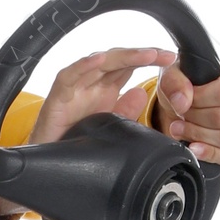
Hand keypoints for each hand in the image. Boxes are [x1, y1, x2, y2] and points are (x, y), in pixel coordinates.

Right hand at [0, 46, 176, 219]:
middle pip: (119, 61)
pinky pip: (69, 77)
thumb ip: (125, 112)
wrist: (47, 164)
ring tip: (145, 54)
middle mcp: (90, 84)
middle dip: (143, 55)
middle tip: (166, 55)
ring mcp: (74, 88)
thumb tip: (142, 93)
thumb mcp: (109, 127)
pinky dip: (83, 66)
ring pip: (98, 63)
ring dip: (122, 57)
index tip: (172, 60)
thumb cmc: (75, 142)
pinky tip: (99, 60)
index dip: (150, 61)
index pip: (130, 67)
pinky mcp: (57, 97)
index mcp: (105, 89)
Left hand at [151, 59, 219, 164]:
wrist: (192, 106)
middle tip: (180, 119)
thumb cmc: (189, 88)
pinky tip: (195, 148)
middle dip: (195, 121)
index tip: (184, 103)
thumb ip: (174, 82)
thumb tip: (182, 102)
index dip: (199, 101)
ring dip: (199, 137)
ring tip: (181, 130)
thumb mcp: (175, 75)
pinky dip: (212, 154)